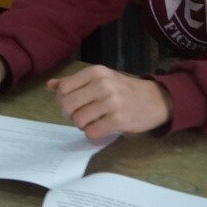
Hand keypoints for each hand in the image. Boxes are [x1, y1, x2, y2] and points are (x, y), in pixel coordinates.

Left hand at [47, 65, 171, 140]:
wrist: (156, 99)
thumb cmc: (124, 89)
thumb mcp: (101, 78)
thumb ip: (75, 82)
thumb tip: (51, 85)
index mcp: (96, 72)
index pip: (64, 88)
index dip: (62, 100)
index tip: (71, 104)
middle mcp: (103, 84)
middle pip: (68, 105)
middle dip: (69, 114)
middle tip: (79, 116)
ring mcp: (112, 102)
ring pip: (78, 120)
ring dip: (82, 125)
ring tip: (92, 122)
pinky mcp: (119, 120)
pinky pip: (92, 132)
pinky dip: (92, 134)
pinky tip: (100, 128)